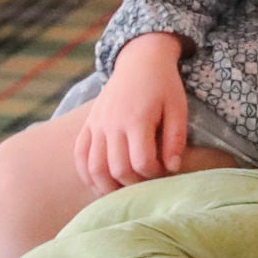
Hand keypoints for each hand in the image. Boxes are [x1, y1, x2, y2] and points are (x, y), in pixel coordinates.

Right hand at [74, 33, 191, 193]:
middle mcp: (111, 124)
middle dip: (133, 184)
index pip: (142, 162)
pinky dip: (86, 174)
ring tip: (121, 196)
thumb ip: (175, 139)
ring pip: (94, 167)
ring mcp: (96, 125)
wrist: (139, 61)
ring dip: (106, 187)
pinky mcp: (87, 125)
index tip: (164, 172)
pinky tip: (98, 186)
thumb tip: (172, 168)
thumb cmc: (164, 86)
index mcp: (136, 120)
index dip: (154, 174)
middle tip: (146, 185)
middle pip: (116, 169)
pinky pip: (80, 155)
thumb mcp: (178, 108)